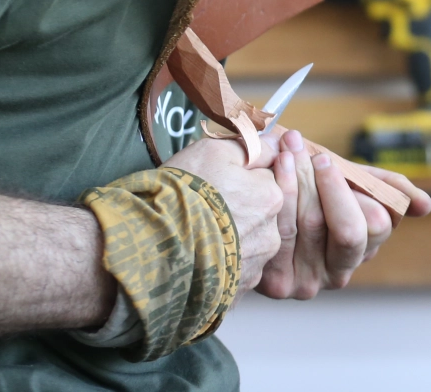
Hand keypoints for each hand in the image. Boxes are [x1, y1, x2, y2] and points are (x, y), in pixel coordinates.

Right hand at [165, 133, 282, 291]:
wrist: (151, 247)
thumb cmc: (183, 194)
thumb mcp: (215, 151)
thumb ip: (252, 146)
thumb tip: (279, 142)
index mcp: (271, 198)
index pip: (267, 179)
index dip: (242, 176)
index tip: (219, 179)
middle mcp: (271, 235)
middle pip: (259, 214)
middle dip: (238, 207)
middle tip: (205, 206)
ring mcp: (254, 266)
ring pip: (247, 242)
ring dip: (230, 236)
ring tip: (198, 231)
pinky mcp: (235, 290)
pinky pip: (232, 270)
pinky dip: (219, 262)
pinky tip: (197, 254)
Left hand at [255, 129, 430, 299]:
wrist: (270, 189)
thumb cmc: (313, 184)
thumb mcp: (356, 182)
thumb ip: (390, 189)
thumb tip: (424, 206)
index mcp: (367, 247)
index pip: (376, 223)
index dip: (347, 191)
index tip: (324, 160)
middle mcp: (342, 272)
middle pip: (349, 231)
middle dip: (327, 187)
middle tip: (309, 156)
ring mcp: (311, 283)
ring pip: (313, 227)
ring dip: (297, 180)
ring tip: (287, 150)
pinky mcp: (280, 286)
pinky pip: (281, 236)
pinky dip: (276, 196)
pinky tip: (271, 173)